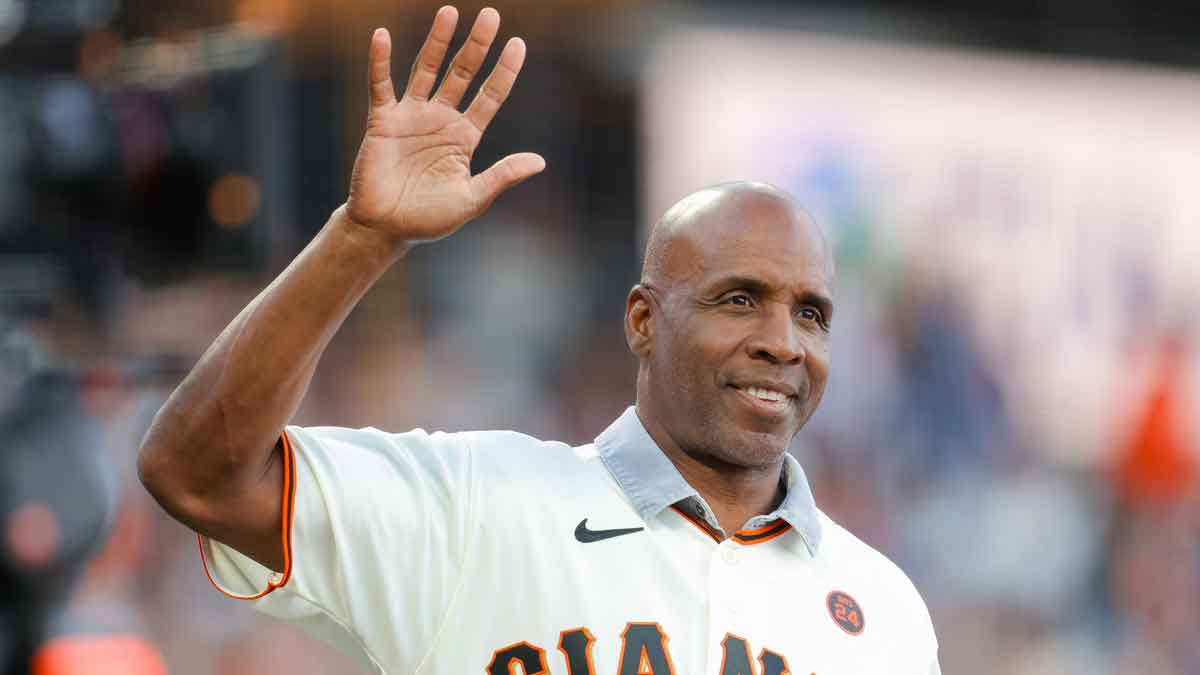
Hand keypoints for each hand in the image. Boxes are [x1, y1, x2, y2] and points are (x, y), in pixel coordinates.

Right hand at [345, 6, 544, 243]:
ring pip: (426, 70)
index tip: (518, 44)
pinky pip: (381, 86)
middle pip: (463, 73)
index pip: (490, 96)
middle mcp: (441, 119)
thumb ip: (502, 176)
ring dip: (437, 42)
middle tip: (491, 14)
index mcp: (465, 137)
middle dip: (476, 45)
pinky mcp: (383, 121)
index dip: (504, 71)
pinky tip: (383, 36)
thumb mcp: (472, 199)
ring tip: (449, 12)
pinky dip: (380, 61)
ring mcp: (412, 117)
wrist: (386, 230)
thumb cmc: (429, 219)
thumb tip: (540, 162)